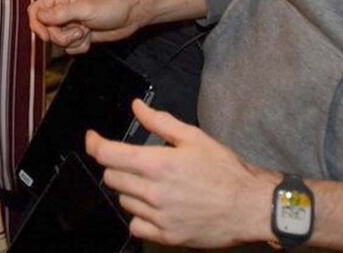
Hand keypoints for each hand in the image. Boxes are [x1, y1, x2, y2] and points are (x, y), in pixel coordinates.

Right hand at [28, 0, 142, 52]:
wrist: (131, 17)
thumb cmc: (111, 7)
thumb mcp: (85, 9)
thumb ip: (61, 13)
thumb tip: (39, 17)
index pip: (36, 10)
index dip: (36, 23)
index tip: (46, 34)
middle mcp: (63, 12)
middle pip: (45, 29)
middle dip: (60, 36)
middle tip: (78, 31)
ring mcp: (70, 25)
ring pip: (57, 41)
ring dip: (72, 41)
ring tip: (86, 32)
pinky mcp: (79, 36)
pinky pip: (70, 49)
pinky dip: (80, 47)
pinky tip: (90, 38)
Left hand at [88, 100, 273, 248]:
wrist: (250, 207)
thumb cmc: (226, 171)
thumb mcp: (194, 137)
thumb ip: (159, 122)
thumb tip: (136, 107)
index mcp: (156, 164)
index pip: (108, 155)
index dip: (94, 144)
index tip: (92, 139)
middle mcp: (153, 192)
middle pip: (112, 178)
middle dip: (117, 166)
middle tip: (135, 162)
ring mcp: (159, 217)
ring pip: (124, 201)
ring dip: (130, 190)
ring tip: (152, 184)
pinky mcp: (167, 236)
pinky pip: (136, 226)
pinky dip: (139, 216)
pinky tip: (154, 207)